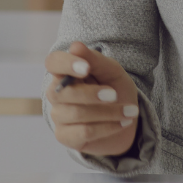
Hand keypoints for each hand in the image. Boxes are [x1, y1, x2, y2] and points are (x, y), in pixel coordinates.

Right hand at [44, 41, 139, 157]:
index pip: (53, 62)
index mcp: (65, 71)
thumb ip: (95, 60)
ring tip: (129, 112)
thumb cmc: (115, 90)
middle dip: (91, 94)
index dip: (66, 64)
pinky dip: (108, 127)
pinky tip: (122, 123)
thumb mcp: (112, 72)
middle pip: (61, 92)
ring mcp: (58, 115)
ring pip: (76, 114)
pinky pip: (84, 132)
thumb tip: (75, 46)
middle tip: (115, 95)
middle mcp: (57, 93)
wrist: (126, 120)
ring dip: (108, 113)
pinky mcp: (65, 136)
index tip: (86, 68)